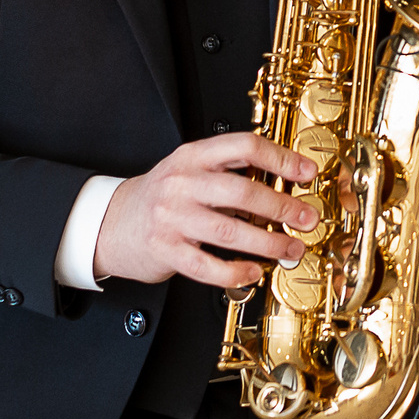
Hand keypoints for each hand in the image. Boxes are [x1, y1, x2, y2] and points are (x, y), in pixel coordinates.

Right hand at [93, 133, 319, 289]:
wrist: (112, 222)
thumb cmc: (161, 197)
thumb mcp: (189, 169)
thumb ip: (228, 170)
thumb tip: (284, 182)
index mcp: (192, 156)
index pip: (243, 146)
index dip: (280, 158)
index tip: (306, 173)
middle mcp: (181, 183)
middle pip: (241, 191)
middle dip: (282, 206)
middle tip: (306, 218)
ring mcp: (171, 218)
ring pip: (230, 231)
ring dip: (268, 242)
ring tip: (291, 248)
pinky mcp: (165, 250)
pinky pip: (207, 266)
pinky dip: (236, 271)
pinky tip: (254, 272)